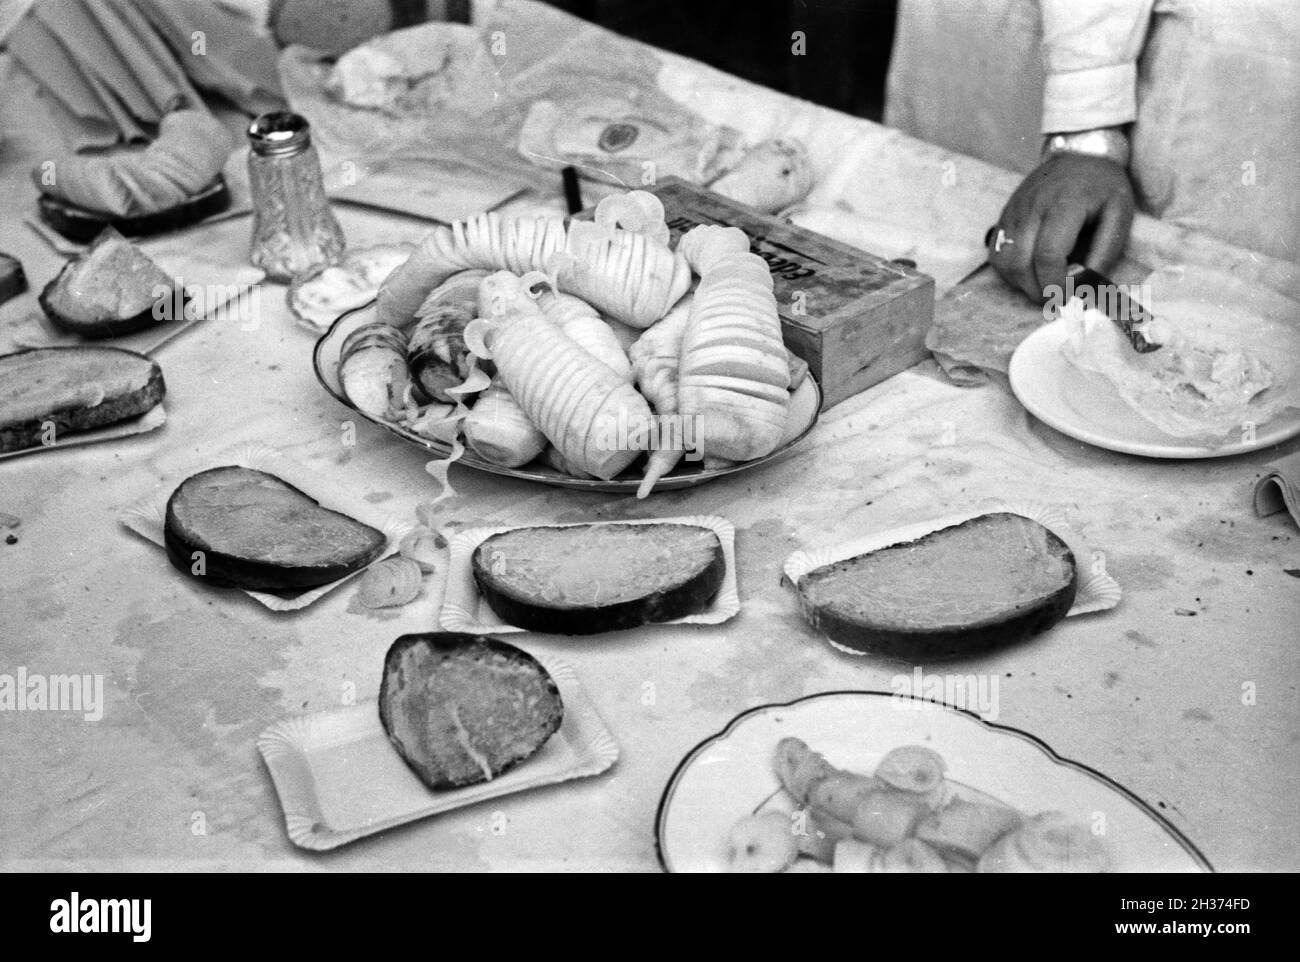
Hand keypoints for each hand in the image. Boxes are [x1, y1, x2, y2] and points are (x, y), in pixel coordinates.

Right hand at [988, 153, 1134, 300]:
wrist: (1079, 153)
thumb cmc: (1103, 186)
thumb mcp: (1119, 215)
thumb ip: (1104, 252)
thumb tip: (1083, 287)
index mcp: (1064, 204)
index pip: (1048, 255)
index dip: (1056, 284)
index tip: (1069, 295)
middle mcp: (1032, 207)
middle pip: (1020, 263)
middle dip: (1038, 290)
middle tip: (1057, 296)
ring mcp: (1013, 211)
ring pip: (1003, 261)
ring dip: (1021, 282)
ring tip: (1043, 283)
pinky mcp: (1004, 216)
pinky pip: (996, 253)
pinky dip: (1010, 270)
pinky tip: (1030, 269)